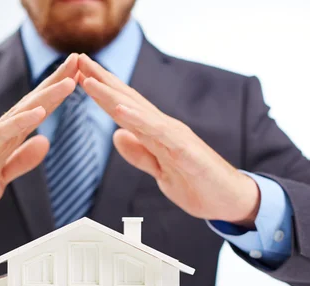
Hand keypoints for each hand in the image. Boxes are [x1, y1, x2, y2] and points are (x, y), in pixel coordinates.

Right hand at [0, 55, 78, 228]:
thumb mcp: (1, 178)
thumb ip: (21, 159)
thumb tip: (45, 141)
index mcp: (5, 140)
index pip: (35, 111)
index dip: (56, 94)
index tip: (78, 75)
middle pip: (31, 104)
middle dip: (55, 82)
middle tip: (79, 59)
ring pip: (19, 114)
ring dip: (45, 97)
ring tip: (68, 81)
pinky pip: (0, 136)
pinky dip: (19, 123)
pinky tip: (39, 112)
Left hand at [77, 54, 259, 226]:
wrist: (231, 201)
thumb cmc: (198, 184)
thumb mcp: (160, 171)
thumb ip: (140, 153)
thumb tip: (118, 135)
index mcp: (156, 133)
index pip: (124, 108)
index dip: (102, 92)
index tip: (80, 76)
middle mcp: (165, 128)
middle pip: (128, 101)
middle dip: (102, 80)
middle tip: (78, 60)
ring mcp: (175, 137)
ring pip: (139, 112)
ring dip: (113, 95)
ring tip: (89, 79)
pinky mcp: (185, 151)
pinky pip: (158, 133)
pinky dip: (138, 120)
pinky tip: (120, 109)